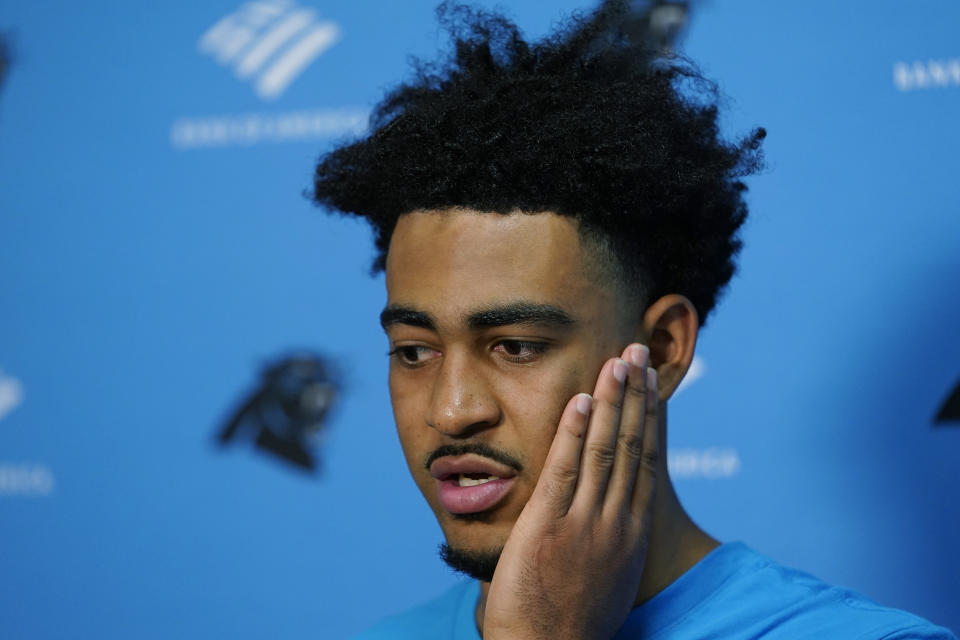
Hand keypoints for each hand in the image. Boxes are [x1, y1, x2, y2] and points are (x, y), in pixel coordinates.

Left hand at [482, 343, 658, 639]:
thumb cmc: (572, 622)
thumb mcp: (607, 577)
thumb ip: (609, 539)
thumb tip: (608, 516)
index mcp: (630, 533)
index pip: (646, 461)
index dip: (649, 417)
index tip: (651, 384)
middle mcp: (616, 522)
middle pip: (632, 445)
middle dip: (636, 395)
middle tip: (640, 352)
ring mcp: (585, 523)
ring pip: (605, 449)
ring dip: (612, 401)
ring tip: (618, 361)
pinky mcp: (549, 526)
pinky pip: (565, 470)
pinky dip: (575, 433)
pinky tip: (581, 401)